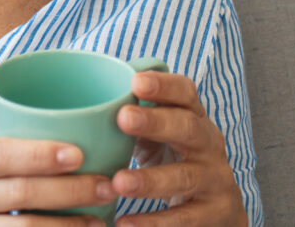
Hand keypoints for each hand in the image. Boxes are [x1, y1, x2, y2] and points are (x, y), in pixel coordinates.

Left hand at [111, 71, 245, 226]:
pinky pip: (185, 219)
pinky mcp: (215, 213)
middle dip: (156, 122)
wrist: (217, 207)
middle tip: (122, 118)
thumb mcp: (158, 135)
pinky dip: (155, 223)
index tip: (136, 81)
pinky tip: (127, 224)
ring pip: (185, 177)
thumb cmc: (172, 159)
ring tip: (119, 183)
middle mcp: (209, 145)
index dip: (164, 85)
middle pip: (188, 128)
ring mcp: (215, 179)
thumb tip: (77, 104)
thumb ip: (132, 119)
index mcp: (193, 118)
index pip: (186, 93)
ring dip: (151, 181)